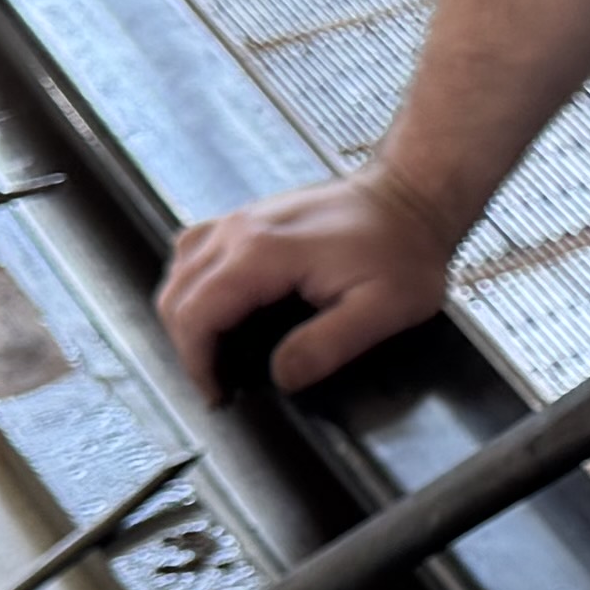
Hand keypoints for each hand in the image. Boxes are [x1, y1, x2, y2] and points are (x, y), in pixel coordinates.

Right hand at [161, 171, 462, 397]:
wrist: (412, 195)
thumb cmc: (403, 249)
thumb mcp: (382, 310)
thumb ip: (328, 346)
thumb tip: (282, 377)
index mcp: (263, 253)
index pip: (196, 314)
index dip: (197, 363)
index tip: (217, 394)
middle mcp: (241, 230)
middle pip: (177, 294)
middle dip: (188, 346)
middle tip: (216, 384)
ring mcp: (242, 218)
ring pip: (180, 270)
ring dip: (186, 315)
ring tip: (213, 354)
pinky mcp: (251, 217)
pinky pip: (197, 250)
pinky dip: (194, 285)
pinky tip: (216, 308)